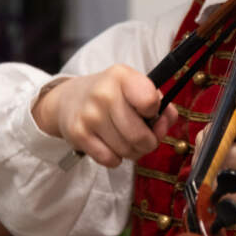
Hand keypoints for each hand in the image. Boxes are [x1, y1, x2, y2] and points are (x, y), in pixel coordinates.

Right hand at [32, 65, 178, 168]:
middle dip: (149, 142)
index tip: (149, 112)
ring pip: (127, 150)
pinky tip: (111, 145)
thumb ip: (161, 104)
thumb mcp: (135, 87)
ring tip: (127, 140)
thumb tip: (166, 121)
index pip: (150, 101)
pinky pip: (110, 160)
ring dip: (133, 152)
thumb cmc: (112, 95)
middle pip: (140, 136)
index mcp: (122, 76)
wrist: (70, 98)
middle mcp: (103, 93)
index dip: (156, 113)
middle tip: (145, 137)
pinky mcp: (78, 134)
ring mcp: (89, 115)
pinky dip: (115, 158)